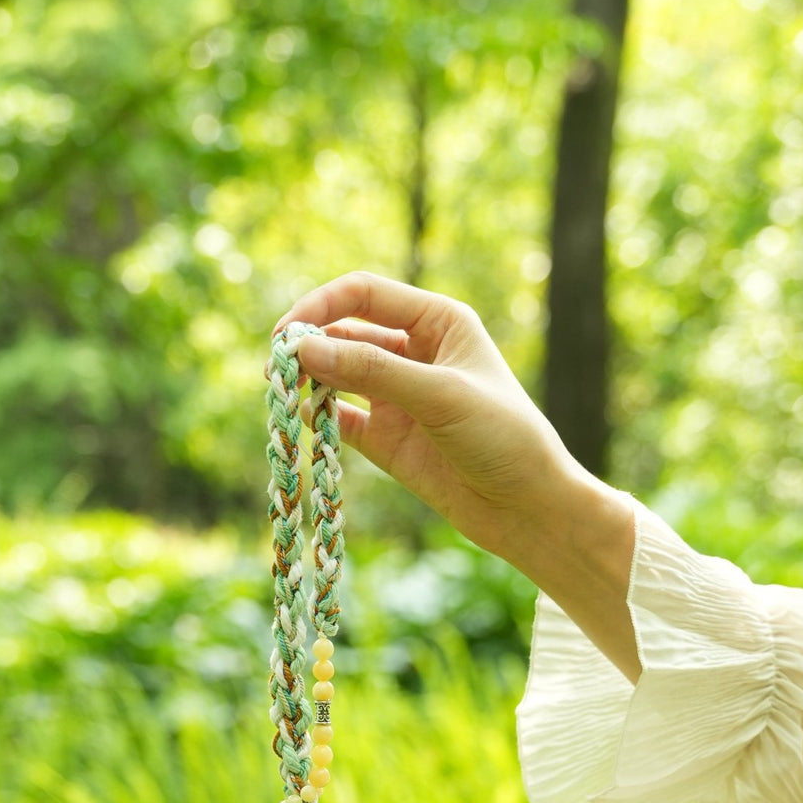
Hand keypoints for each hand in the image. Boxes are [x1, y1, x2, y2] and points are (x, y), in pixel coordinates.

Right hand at [274, 270, 584, 556]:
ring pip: (336, 374)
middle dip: (309, 345)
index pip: (365, 294)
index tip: (288, 333)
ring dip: (308, 379)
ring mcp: (397, 395)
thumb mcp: (441, 396)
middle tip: (275, 368)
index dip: (321, 306)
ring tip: (282, 392)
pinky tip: (302, 420)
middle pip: (344, 332)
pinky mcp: (385, 438)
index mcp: (437, 322)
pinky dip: (317, 416)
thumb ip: (373, 372)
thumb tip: (304, 351)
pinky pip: (338, 417)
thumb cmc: (503, 438)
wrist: (526, 508)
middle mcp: (414, 351)